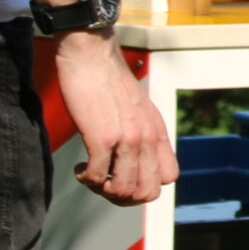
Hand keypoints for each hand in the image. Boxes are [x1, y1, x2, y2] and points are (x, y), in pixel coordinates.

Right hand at [54, 30, 177, 205]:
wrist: (91, 53)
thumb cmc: (107, 80)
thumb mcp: (137, 108)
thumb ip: (141, 132)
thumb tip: (134, 159)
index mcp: (157, 131)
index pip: (168, 177)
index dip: (146, 184)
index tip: (124, 174)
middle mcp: (147, 138)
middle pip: (148, 193)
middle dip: (123, 196)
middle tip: (104, 182)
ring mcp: (127, 139)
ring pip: (124, 191)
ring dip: (103, 190)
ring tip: (91, 174)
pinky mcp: (102, 138)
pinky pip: (98, 178)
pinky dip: (86, 179)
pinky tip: (80, 165)